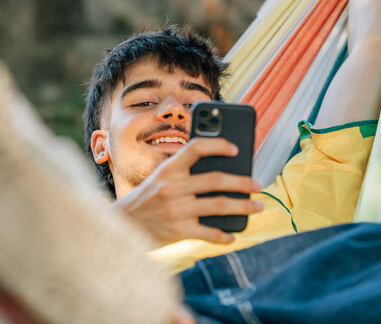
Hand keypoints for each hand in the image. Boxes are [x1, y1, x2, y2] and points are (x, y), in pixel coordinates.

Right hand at [116, 138, 262, 245]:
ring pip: (219, 205)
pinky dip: (224, 235)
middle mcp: (173, 187)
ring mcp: (176, 210)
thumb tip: (219, 169)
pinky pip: (209, 233)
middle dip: (242, 182)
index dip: (218, 145)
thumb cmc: (145, 199)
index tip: (235, 149)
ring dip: (243, 206)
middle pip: (216, 179)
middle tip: (259, 184)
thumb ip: (182, 171)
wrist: (122, 226)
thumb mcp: (158, 177)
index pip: (196, 147)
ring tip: (258, 206)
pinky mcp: (178, 231)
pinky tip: (233, 235)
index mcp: (168, 169)